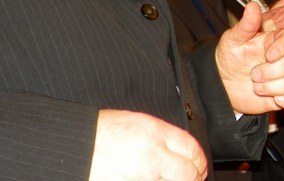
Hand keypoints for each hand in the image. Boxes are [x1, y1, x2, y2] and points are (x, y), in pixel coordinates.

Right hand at [89, 109, 206, 180]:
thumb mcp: (133, 123)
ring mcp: (141, 176)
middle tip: (193, 179)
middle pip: (188, 173)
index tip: (199, 167)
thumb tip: (174, 150)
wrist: (69, 145)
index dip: (199, 161)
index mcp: (154, 132)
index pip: (192, 148)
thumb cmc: (94, 133)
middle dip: (193, 178)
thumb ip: (157, 136)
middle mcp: (152, 155)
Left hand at [216, 1, 283, 113]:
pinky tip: (277, 99)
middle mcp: (283, 57)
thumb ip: (246, 24)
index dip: (283, 47)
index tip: (268, 54)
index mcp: (274, 41)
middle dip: (272, 71)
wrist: (222, 84)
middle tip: (254, 73)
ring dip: (274, 87)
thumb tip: (252, 6)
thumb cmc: (229, 58)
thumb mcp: (233, 39)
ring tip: (257, 86)